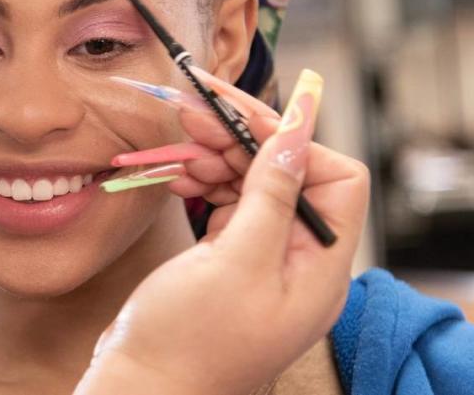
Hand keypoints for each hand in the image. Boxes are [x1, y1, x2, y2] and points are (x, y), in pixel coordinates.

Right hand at [75, 69, 369, 394]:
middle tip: (195, 111)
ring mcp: (262, 260)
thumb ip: (270, 194)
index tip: (243, 112)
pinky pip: (227, 204)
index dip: (294, 140)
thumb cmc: (189, 340)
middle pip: (287, 175)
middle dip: (243, 138)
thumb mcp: (234, 263)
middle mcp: (297, 261)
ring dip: (217, 156)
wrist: (142, 387)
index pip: (335, 179)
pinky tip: (178, 174)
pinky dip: (203, 182)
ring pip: (252, 184)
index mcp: (318, 268)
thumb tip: (298, 130)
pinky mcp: (229, 260)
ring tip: (181, 141)